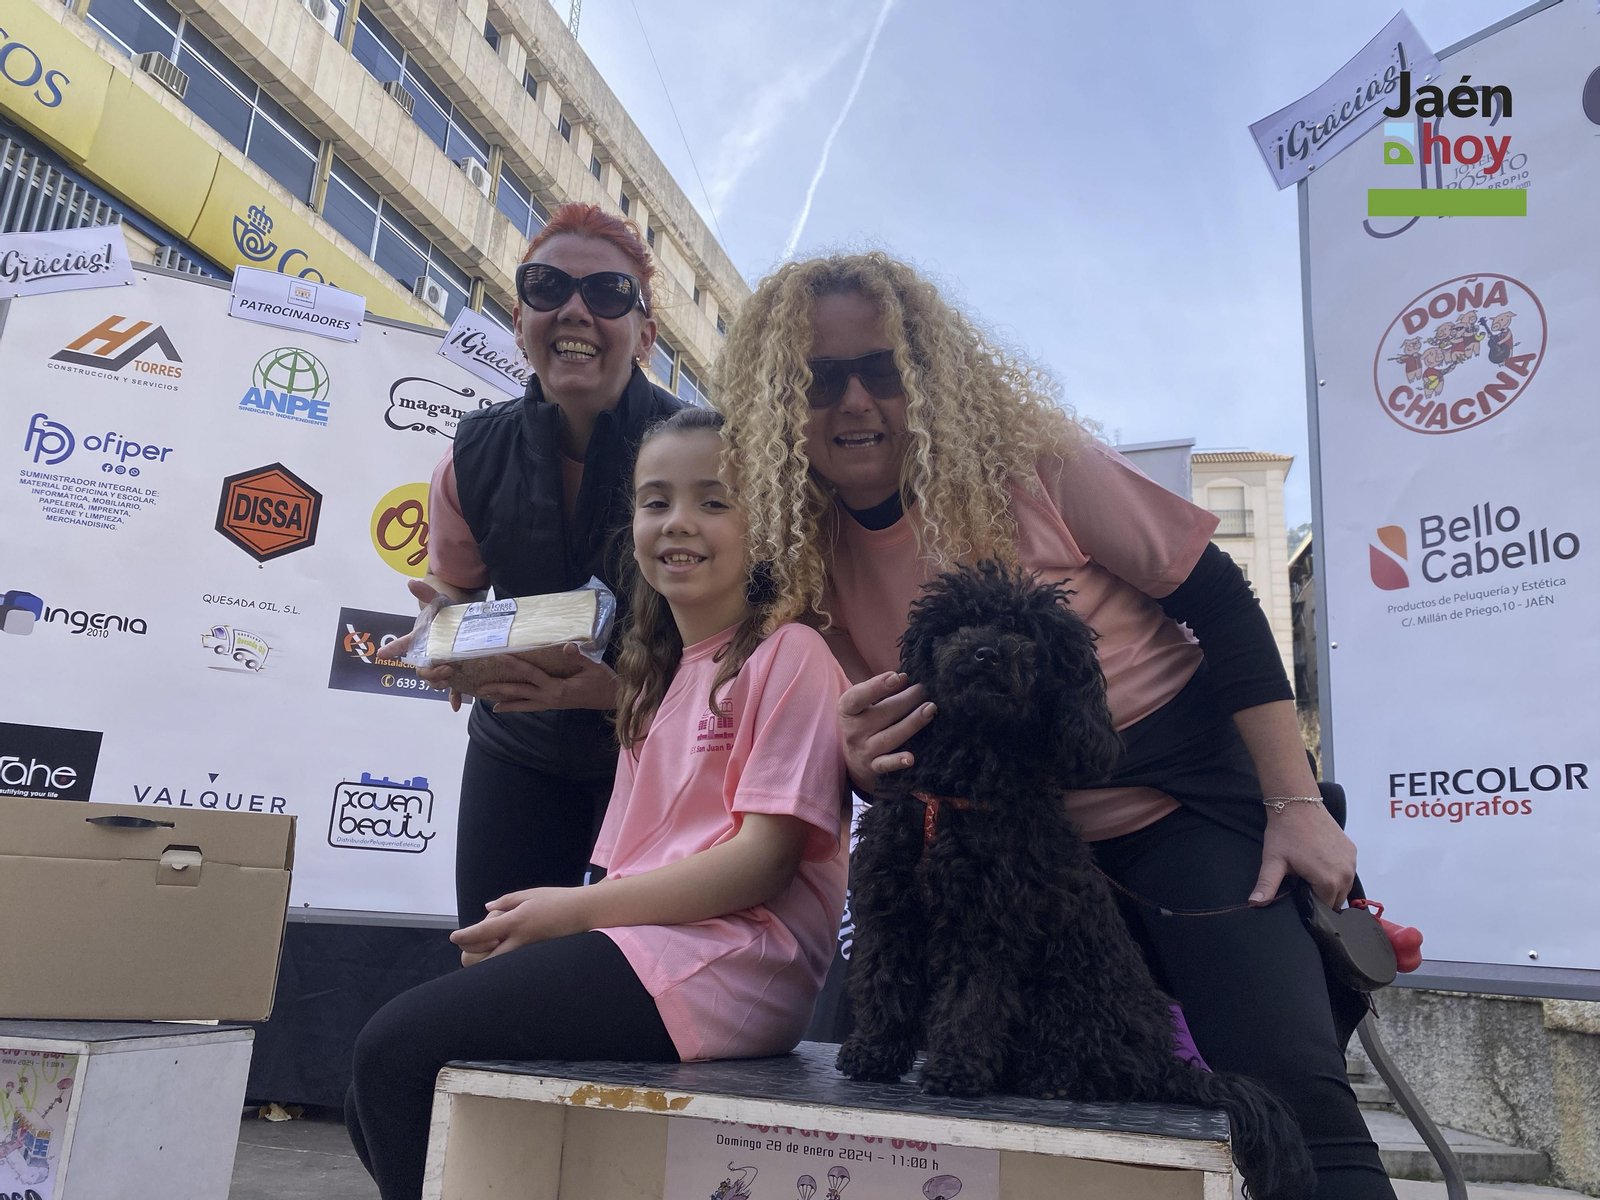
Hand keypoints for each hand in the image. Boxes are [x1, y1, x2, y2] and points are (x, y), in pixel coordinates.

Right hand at [390, 579, 465, 709]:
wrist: (470, 624)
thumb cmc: (450, 614)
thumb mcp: (441, 603)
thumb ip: (427, 594)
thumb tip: (411, 583)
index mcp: (421, 640)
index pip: (403, 645)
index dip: (392, 649)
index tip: (381, 653)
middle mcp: (428, 655)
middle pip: (420, 669)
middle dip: (428, 672)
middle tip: (444, 668)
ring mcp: (440, 664)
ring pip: (433, 681)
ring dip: (438, 682)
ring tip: (450, 676)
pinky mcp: (455, 671)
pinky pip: (451, 688)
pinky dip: (453, 697)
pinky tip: (456, 705)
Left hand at [449, 887, 588, 965]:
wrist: (583, 912)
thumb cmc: (556, 899)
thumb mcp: (529, 894)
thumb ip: (505, 902)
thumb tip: (487, 908)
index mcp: (515, 921)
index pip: (481, 933)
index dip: (464, 937)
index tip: (454, 937)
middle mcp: (519, 940)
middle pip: (484, 960)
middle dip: (471, 956)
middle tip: (468, 947)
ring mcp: (528, 951)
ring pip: (497, 966)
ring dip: (485, 960)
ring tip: (486, 948)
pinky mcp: (535, 957)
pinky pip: (511, 963)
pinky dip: (501, 960)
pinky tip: (502, 950)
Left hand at [471, 644, 619, 712]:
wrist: (611, 699)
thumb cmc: (603, 682)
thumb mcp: (594, 667)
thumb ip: (579, 657)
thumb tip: (567, 646)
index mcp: (557, 688)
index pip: (531, 674)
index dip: (515, 664)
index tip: (501, 656)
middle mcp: (550, 698)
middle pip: (521, 693)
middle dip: (501, 690)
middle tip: (482, 688)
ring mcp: (552, 703)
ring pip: (525, 704)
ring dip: (508, 704)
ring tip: (491, 705)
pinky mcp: (554, 705)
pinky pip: (533, 706)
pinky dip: (521, 706)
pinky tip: (513, 706)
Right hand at [838, 672, 935, 794]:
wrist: (853, 760)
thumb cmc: (864, 722)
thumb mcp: (867, 705)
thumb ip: (883, 691)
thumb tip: (904, 678)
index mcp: (848, 710)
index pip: (858, 697)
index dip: (876, 686)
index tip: (895, 677)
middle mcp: (853, 731)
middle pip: (882, 714)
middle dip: (907, 700)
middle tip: (925, 690)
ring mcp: (863, 750)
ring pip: (889, 736)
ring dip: (911, 723)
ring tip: (930, 709)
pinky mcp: (873, 767)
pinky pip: (885, 764)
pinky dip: (897, 761)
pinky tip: (910, 758)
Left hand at [1251, 802, 1355, 908]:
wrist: (1298, 804)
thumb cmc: (1285, 834)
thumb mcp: (1273, 861)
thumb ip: (1267, 886)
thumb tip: (1254, 904)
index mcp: (1329, 881)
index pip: (1323, 907)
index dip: (1309, 902)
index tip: (1297, 891)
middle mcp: (1346, 874)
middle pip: (1336, 899)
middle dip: (1320, 895)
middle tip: (1302, 880)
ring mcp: (1352, 861)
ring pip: (1343, 886)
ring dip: (1330, 884)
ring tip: (1310, 871)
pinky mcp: (1352, 851)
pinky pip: (1347, 871)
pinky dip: (1336, 871)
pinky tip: (1320, 861)